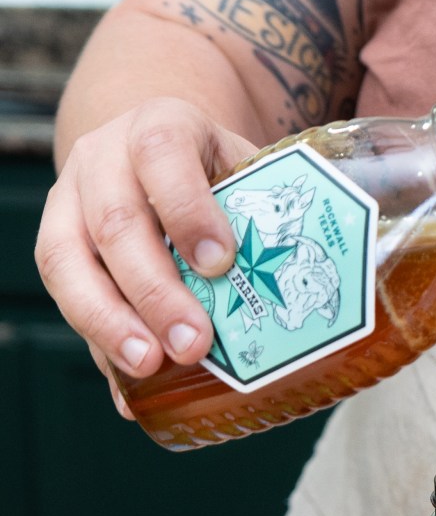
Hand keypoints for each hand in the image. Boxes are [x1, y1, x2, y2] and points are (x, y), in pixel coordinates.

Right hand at [36, 99, 256, 411]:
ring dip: (110, 323)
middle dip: (154, 290)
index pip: (162, 155)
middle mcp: (103, 157)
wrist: (157, 153)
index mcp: (159, 126)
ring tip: (149, 367)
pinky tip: (130, 389)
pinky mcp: (56, 246)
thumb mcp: (243, 174)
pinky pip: (66, 299)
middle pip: (115, 222)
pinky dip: (100, 347)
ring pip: (67, 261)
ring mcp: (69, 200)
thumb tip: (300, 295)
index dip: (188, 210)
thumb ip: (262, 221)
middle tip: (192, 343)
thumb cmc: (214, 175)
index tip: (220, 264)